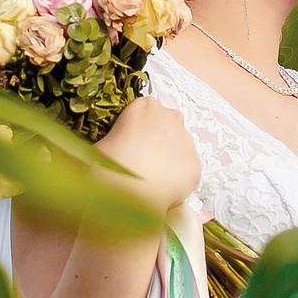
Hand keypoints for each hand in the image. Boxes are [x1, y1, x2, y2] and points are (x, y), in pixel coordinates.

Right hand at [97, 95, 199, 214]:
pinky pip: (187, 171)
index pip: (146, 112)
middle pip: (167, 127)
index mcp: (145, 106)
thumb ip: (114, 139)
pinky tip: (162, 189)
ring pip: (180, 149)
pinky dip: (178, 180)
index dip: (139, 131)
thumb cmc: (106, 164)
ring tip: (152, 179)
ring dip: (169, 160)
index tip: (133, 145)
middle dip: (158, 142)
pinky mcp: (195, 165)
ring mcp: (186, 141)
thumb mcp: (101, 144)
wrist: (125, 191)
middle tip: (143, 162)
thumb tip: (113, 149)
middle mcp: (171, 117)